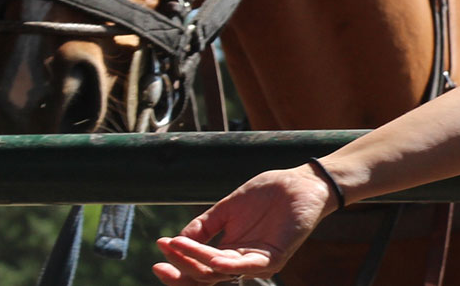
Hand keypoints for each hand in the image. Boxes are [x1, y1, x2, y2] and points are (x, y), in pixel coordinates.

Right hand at [152, 164, 339, 284]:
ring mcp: (259, 261)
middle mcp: (242, 262)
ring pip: (222, 272)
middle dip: (181, 271)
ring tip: (177, 246)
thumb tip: (176, 240)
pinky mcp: (275, 256)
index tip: (159, 247)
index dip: (178, 264)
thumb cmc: (267, 195)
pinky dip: (228, 265)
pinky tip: (211, 258)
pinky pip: (249, 266)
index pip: (200, 268)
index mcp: (229, 251)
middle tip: (160, 263)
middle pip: (206, 278)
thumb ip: (203, 226)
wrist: (299, 183)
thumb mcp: (226, 209)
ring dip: (197, 262)